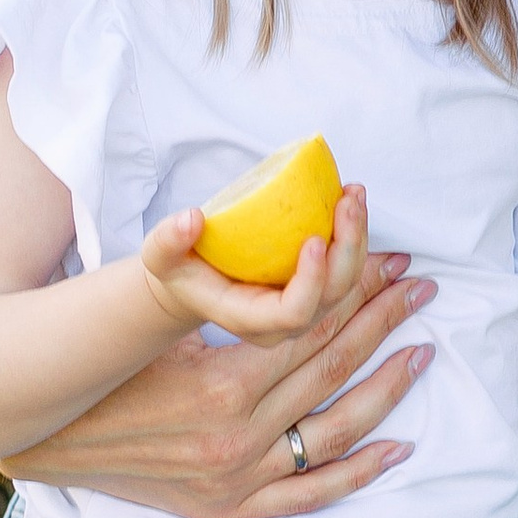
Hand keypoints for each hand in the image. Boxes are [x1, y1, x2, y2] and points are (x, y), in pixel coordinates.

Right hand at [0, 183, 434, 517]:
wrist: (42, 439)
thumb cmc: (98, 367)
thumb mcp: (156, 321)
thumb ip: (218, 290)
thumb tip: (277, 242)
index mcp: (221, 383)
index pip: (311, 326)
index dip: (356, 288)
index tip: (390, 258)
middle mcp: (238, 436)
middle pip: (332, 369)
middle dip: (382, 321)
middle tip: (420, 287)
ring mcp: (238, 478)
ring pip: (335, 431)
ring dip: (386, 388)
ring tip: (423, 350)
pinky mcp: (231, 508)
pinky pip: (309, 494)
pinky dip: (358, 472)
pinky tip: (400, 445)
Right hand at [137, 178, 386, 347]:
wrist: (195, 282)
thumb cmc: (179, 268)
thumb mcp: (160, 256)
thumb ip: (167, 241)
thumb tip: (192, 219)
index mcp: (249, 320)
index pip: (292, 313)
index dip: (310, 281)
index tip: (312, 238)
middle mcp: (284, 324)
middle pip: (332, 297)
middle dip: (347, 249)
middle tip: (347, 202)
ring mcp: (305, 310)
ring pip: (348, 283)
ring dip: (358, 238)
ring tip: (353, 194)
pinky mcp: (317, 292)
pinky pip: (347, 269)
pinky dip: (355, 236)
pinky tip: (351, 201)